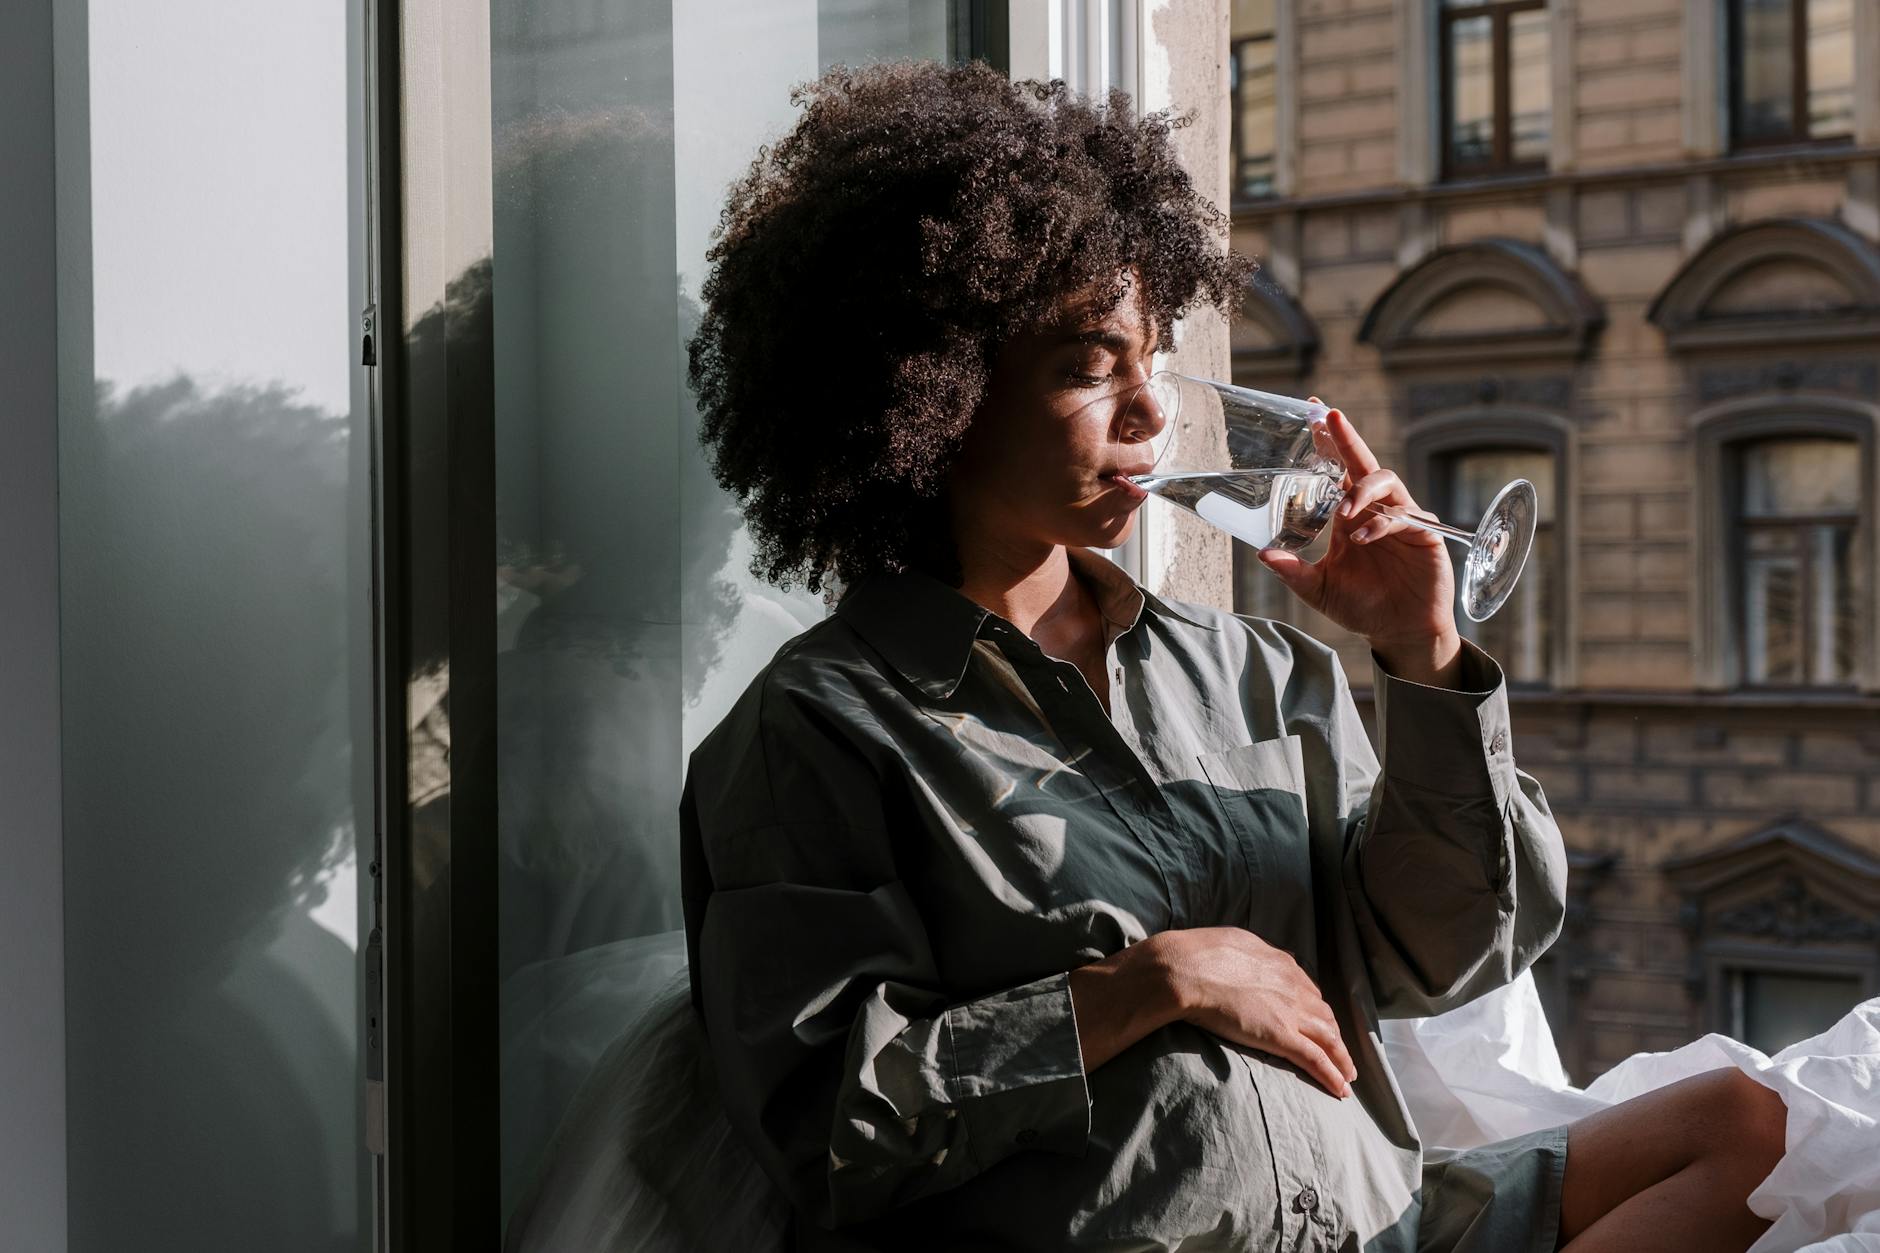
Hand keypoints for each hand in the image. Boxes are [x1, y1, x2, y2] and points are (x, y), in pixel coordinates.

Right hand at [1163, 926, 1357, 1097]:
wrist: (1188, 970)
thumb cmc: (1200, 954)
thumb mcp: (1234, 942)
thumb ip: (1250, 954)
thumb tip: (1249, 956)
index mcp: (1282, 964)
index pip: (1309, 991)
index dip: (1317, 1010)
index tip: (1319, 1022)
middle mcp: (1294, 987)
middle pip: (1325, 1016)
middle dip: (1334, 1035)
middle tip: (1338, 1051)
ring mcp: (1290, 1012)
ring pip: (1328, 1039)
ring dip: (1341, 1058)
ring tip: (1347, 1075)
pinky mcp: (1281, 1036)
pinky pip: (1315, 1059)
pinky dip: (1332, 1075)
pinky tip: (1340, 1089)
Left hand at [1256, 404, 1461, 685]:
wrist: (1400, 631)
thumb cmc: (1361, 607)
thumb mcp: (1319, 590)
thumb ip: (1294, 572)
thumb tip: (1262, 554)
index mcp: (1349, 516)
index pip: (1337, 471)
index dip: (1327, 444)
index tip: (1312, 415)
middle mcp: (1374, 510)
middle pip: (1363, 463)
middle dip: (1347, 439)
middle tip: (1331, 417)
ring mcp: (1401, 519)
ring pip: (1386, 482)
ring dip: (1362, 490)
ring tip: (1344, 512)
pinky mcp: (1424, 534)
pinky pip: (1404, 516)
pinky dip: (1380, 523)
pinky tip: (1362, 537)